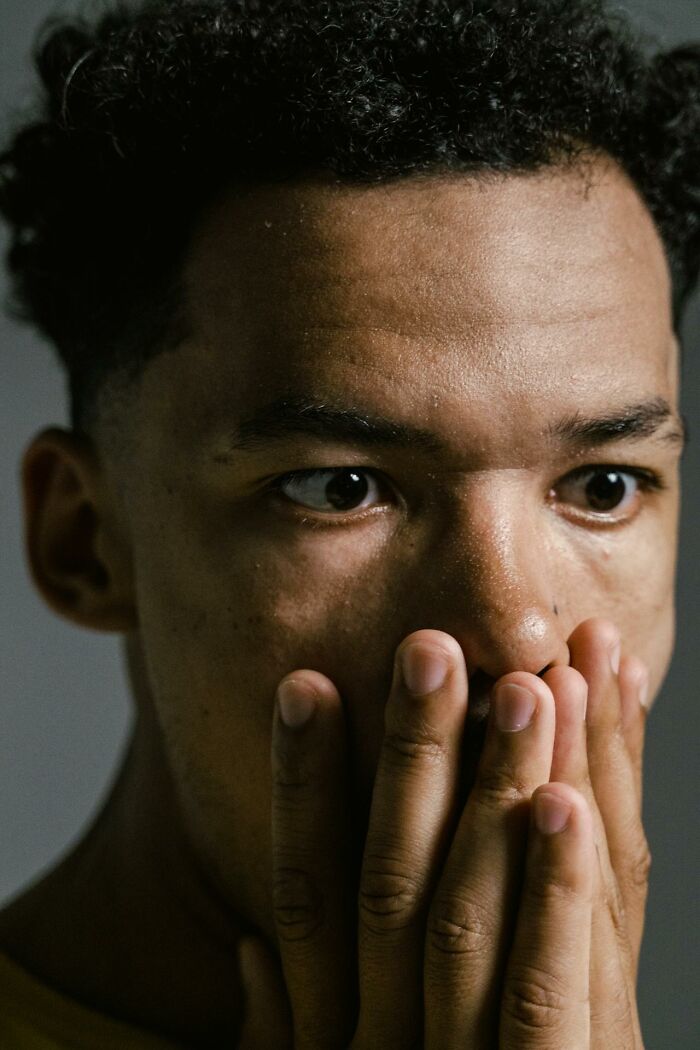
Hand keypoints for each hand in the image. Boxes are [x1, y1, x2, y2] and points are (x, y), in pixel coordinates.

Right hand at [238, 618, 649, 1047]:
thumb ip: (286, 1029)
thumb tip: (246, 946)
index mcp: (337, 1036)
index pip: (304, 895)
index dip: (300, 786)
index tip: (304, 687)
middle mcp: (387, 1042)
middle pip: (392, 879)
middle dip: (415, 756)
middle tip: (430, 648)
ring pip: (473, 912)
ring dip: (503, 787)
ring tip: (535, 683)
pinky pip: (549, 991)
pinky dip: (560, 887)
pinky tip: (568, 798)